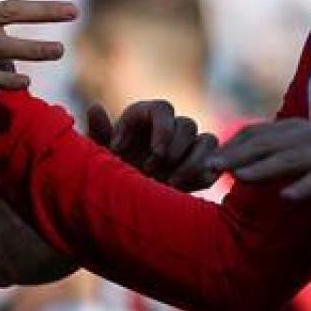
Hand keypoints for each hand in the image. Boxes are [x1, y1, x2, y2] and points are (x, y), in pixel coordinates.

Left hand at [85, 100, 219, 191]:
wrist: (125, 203)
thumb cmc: (110, 175)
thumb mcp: (100, 159)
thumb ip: (100, 134)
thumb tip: (95, 108)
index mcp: (145, 119)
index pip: (163, 109)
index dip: (163, 128)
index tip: (156, 153)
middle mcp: (169, 128)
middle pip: (187, 124)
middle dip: (175, 150)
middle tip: (155, 172)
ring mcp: (188, 146)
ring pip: (207, 140)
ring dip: (193, 163)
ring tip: (172, 184)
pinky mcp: (203, 165)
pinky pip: (215, 163)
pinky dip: (204, 175)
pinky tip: (185, 189)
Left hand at [206, 119, 310, 200]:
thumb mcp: (303, 147)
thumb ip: (275, 152)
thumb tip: (240, 164)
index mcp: (295, 129)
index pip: (256, 133)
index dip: (231, 145)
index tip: (208, 159)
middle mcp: (305, 137)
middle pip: (265, 144)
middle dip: (236, 155)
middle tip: (210, 167)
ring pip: (287, 159)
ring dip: (262, 168)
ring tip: (239, 178)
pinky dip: (302, 187)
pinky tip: (285, 197)